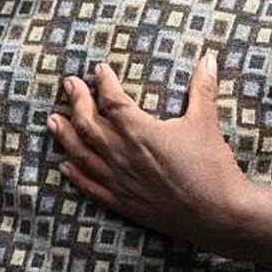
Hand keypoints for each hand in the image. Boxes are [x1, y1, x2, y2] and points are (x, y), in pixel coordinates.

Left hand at [46, 54, 248, 247]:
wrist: (218, 214)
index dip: (103, 83)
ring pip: (81, 154)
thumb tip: (208, 58)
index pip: (112, 100)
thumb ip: (202, 88)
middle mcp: (123, 155)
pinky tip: (66, 165)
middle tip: (69, 84)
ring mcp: (120, 181)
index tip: (99, 70)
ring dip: (64, 136)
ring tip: (52, 121)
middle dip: (76, 101)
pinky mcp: (124, 203)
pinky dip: (75, 174)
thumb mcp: (206, 122)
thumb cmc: (212, 167)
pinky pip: (90, 187)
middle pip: (87, 124)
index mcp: (140, 132)